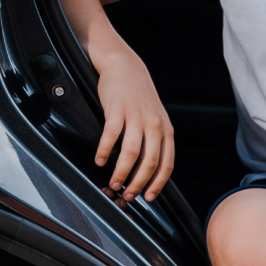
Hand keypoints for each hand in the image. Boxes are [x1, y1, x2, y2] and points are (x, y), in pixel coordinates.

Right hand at [93, 48, 175, 202]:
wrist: (125, 67)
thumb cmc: (139, 96)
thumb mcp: (155, 118)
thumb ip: (155, 140)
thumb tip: (147, 170)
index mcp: (165, 129)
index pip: (166, 164)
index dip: (157, 184)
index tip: (147, 198)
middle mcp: (153, 124)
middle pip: (149, 163)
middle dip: (137, 184)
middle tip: (126, 194)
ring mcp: (136, 117)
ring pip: (131, 153)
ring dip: (121, 173)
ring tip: (113, 183)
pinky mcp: (117, 109)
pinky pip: (111, 136)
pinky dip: (104, 151)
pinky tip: (100, 160)